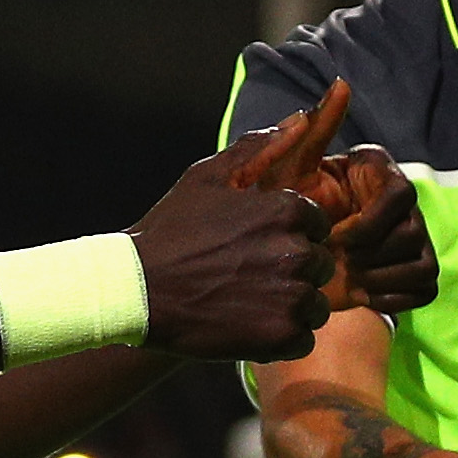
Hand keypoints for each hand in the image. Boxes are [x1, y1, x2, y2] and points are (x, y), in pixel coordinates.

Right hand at [133, 79, 345, 359]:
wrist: (137, 291)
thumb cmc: (172, 232)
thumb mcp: (209, 177)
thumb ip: (259, 148)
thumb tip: (301, 118)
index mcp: (287, 210)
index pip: (317, 226)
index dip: (288, 237)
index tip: (254, 246)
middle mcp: (297, 252)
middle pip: (319, 265)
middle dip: (293, 272)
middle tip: (249, 277)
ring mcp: (292, 297)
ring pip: (316, 304)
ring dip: (290, 306)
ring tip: (247, 302)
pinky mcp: (282, 336)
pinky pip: (304, 339)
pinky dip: (281, 338)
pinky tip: (247, 326)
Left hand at [306, 144, 433, 315]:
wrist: (289, 253)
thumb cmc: (289, 206)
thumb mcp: (294, 167)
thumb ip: (316, 127)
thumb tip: (341, 83)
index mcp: (383, 174)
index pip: (402, 195)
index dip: (368, 222)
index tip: (333, 235)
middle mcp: (407, 206)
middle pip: (413, 235)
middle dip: (369, 254)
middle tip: (334, 259)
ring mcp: (415, 241)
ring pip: (422, 266)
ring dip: (378, 278)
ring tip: (345, 275)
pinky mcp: (415, 273)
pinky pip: (424, 290)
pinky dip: (391, 296)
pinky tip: (359, 291)